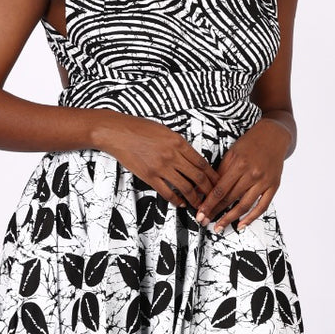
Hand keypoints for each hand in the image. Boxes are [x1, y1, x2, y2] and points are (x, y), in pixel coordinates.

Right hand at [95, 111, 219, 210]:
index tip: (217, 182)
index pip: (202, 163)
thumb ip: (179, 144)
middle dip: (208, 190)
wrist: (117, 132)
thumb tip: (191, 158)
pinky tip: (180, 203)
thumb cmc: (139, 128)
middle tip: (213, 198)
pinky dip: (177, 200)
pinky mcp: (149, 176)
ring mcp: (161, 167)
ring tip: (199, 204)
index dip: (212, 176)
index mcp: (178, 142)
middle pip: (198, 177)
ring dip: (195, 199)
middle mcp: (172, 155)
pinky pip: (167, 192)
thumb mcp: (165, 131)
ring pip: (186, 187)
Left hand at [195, 118, 291, 234]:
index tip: (200, 213)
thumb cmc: (251, 143)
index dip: (209, 204)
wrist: (274, 136)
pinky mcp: (273, 186)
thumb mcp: (232, 152)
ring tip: (219, 227)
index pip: (220, 189)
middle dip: (215, 212)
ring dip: (230, 219)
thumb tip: (206, 189)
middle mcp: (252, 174)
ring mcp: (264, 182)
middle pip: (230, 199)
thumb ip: (220, 171)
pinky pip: (262, 206)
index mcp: (239, 164)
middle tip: (205, 221)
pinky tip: (241, 225)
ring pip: (245, 205)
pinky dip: (251, 218)